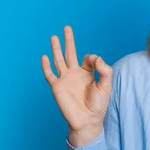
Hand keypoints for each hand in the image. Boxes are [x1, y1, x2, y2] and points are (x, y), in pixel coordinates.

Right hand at [41, 25, 112, 145]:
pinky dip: (46, 66)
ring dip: (56, 48)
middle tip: (66, 27)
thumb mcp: (106, 85)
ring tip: (53, 37)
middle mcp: (75, 74)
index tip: (95, 63)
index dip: (92, 58)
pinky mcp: (57, 87)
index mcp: (88, 73)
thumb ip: (104, 70)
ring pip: (59, 60)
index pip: (88, 58)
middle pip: (70, 53)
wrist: (88, 121)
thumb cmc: (98, 105)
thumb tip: (95, 57)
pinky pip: (49, 75)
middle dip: (69, 40)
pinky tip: (44, 57)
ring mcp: (65, 79)